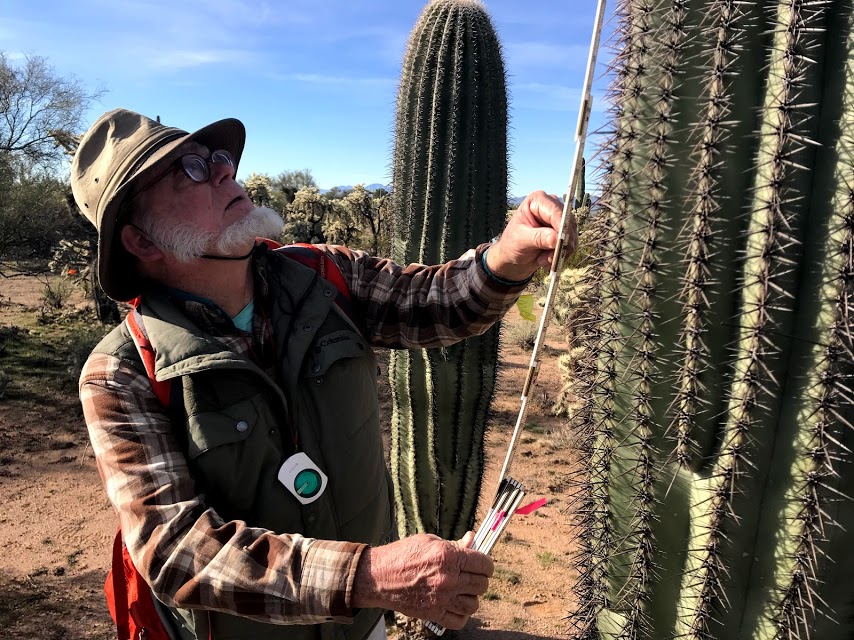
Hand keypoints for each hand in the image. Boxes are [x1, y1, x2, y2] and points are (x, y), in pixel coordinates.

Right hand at [352, 532, 492, 629]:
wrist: (379, 576)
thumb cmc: (403, 554)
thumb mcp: (429, 542)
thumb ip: (454, 544)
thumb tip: (472, 540)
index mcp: (448, 557)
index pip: (484, 564)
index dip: (486, 564)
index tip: (482, 564)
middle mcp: (448, 579)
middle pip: (481, 584)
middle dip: (479, 579)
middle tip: (470, 575)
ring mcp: (441, 598)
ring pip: (473, 604)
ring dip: (471, 597)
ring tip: (462, 590)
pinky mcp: (433, 613)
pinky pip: (459, 620)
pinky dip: (461, 614)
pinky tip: (455, 605)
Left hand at [486, 190, 575, 281]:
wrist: (512, 257)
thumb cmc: (511, 244)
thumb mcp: (521, 240)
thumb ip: (538, 238)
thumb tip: (556, 239)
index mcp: (537, 201)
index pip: (555, 211)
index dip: (562, 226)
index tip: (561, 242)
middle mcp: (551, 206)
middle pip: (568, 222)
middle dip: (561, 243)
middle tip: (549, 258)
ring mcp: (559, 219)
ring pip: (572, 235)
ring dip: (559, 252)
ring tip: (543, 260)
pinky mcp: (563, 232)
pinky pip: (571, 244)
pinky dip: (561, 255)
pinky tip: (547, 260)